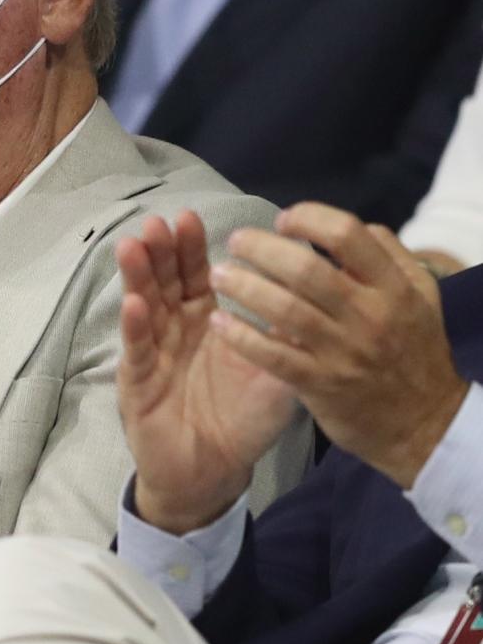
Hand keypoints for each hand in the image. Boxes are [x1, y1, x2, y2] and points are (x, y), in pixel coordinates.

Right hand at [117, 212, 297, 534]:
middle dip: (162, 250)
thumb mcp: (276, 374)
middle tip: (162, 222)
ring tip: (136, 245)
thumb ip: (287, 336)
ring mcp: (153, 350)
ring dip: (139, 275)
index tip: (193, 218)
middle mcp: (175, 328)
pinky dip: (136, 326)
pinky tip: (135, 303)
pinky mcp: (138, 381)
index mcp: (206, 320)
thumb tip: (318, 292)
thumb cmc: (243, 419)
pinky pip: (139, 350)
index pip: (196, 275)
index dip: (192, 248)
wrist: (212, 470)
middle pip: (165, 280)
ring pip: (144, 304)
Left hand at [207, 203, 469, 488]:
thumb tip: (354, 226)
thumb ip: (390, 255)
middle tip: (236, 242)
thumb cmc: (413, 349)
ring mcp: (344, 353)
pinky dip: (241, 335)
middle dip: (261, 248)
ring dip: (243, 287)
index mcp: (394, 288)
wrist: (425, 425)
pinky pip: (273, 356)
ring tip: (219, 274)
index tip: (283, 221)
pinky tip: (219, 320)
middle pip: (306, 270)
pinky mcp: (320, 385)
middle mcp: (370, 316)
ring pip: (284, 310)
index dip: (308, 219)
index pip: (347, 235)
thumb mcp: (421, 296)